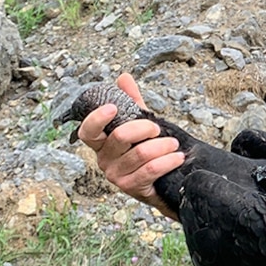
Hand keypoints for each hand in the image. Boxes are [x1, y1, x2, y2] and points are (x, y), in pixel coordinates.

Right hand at [77, 73, 184, 216]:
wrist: (163, 182)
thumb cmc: (149, 151)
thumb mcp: (141, 125)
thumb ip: (132, 102)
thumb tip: (124, 77)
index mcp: (102, 143)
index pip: (88, 131)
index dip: (97, 118)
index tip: (113, 107)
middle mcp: (104, 159)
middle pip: (120, 137)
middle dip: (144, 128)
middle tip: (157, 128)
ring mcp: (116, 175)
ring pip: (140, 153)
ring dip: (162, 146)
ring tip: (174, 144)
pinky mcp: (131, 187)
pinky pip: (150, 169)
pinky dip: (167, 161)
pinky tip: (177, 157)